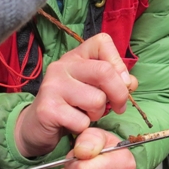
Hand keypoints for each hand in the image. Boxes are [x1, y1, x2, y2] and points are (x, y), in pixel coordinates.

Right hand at [14, 33, 137, 157]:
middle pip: (104, 71)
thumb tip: (131, 82)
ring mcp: (53, 86)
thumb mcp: (93, 88)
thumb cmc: (70, 105)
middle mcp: (62, 66)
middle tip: (118, 107)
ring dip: (98, 114)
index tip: (122, 82)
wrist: (37, 126)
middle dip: (119, 94)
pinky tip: (73, 124)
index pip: (102, 41)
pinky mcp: (48, 109)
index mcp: (76, 56)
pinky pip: (82, 121)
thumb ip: (114, 82)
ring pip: (96, 100)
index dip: (119, 63)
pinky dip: (84, 127)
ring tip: (87, 115)